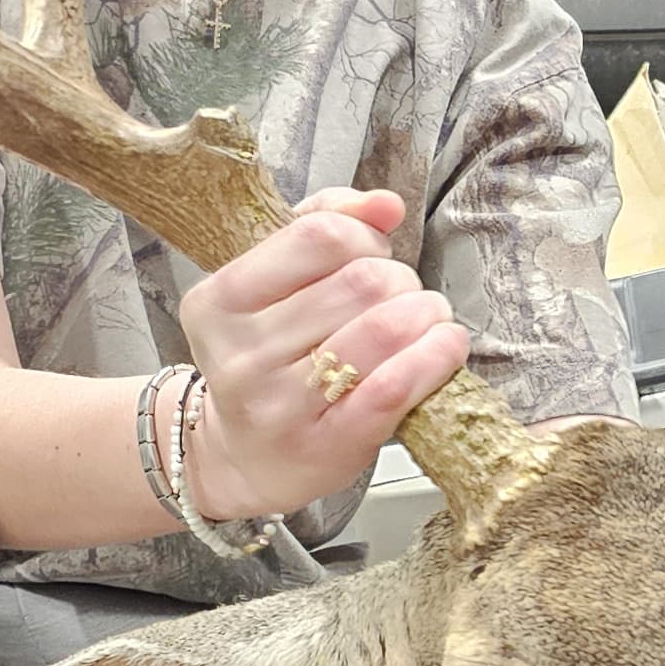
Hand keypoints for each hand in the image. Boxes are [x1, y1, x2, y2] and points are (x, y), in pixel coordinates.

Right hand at [175, 191, 468, 519]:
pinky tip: (445, 348)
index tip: (373, 257)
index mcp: (220, 300)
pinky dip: (435, 358)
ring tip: (430, 321)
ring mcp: (280, 404)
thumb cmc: (270, 360)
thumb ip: (325, 224)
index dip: (365, 238)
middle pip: (362, 282)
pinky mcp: (324, 445)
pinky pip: (394, 387)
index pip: (319, 235)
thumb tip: (385, 204)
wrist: (244, 461)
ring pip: (385, 329)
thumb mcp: (273, 286)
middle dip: (402, 280)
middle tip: (405, 298)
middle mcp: (242, 353)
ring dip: (427, 315)